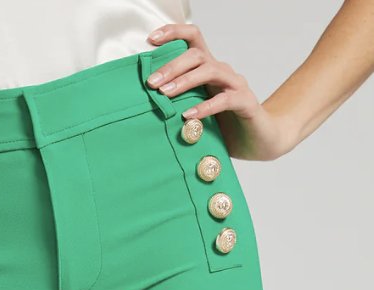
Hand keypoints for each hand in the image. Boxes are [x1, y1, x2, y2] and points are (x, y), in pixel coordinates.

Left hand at [146, 24, 297, 159]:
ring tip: (166, 94)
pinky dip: (204, 107)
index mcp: (209, 69)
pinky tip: (188, 115)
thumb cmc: (225, 126)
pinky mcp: (245, 102)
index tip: (151, 39)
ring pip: (209, 70)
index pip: (192, 39)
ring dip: (185, 81)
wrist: (259, 140)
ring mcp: (235, 85)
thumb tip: (146, 106)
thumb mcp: (196, 113)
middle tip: (151, 83)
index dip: (173, 33)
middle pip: (196, 55)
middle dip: (171, 66)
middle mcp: (222, 71)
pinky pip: (224, 99)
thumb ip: (177, 105)